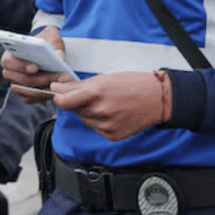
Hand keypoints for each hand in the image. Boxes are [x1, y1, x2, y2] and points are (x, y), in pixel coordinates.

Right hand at [0, 27, 71, 103]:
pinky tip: (55, 90)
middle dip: (42, 79)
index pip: (8, 62)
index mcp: (9, 56)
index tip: (35, 67)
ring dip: (45, 89)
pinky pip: (30, 99)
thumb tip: (58, 55)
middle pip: (22, 79)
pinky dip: (43, 96)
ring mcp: (16, 84)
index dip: (21, 65)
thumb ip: (52, 44)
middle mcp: (10, 72)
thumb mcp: (49, 39)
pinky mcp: (24, 94)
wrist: (47, 53)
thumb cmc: (44, 45)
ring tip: (60, 83)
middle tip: (58, 76)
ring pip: (26, 91)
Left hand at [51, 71, 170, 141]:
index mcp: (96, 93)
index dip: (58, 98)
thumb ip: (78, 86)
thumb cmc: (133, 84)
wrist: (156, 98)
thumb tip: (58, 88)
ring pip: (86, 120)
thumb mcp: (104, 78)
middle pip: (75, 110)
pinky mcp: (112, 136)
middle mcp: (100, 111)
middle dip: (79, 103)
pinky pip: (97, 129)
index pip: (63, 101)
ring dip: (91, 113)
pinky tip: (114, 114)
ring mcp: (106, 125)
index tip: (59, 95)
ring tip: (108, 104)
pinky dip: (101, 122)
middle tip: (95, 96)